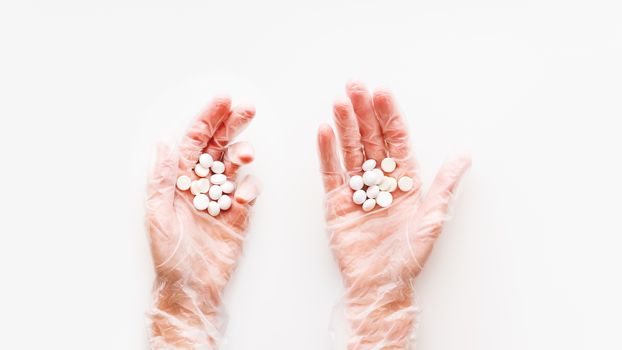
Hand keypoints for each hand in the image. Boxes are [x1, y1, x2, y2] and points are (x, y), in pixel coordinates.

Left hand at [146, 96, 258, 348]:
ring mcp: (221, 198)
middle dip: (232, 125)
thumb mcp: (157, 212)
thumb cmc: (168, 252)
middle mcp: (201, 184)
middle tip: (248, 109)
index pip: (196, 141)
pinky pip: (247, 194)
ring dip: (241, 155)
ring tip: (245, 154)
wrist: (190, 286)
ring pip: (234, 166)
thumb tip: (164, 142)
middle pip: (218, 146)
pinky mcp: (239, 215)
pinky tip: (242, 196)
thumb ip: (163, 177)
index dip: (208, 119)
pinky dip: (248, 189)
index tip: (223, 101)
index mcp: (179, 179)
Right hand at [317, 82, 470, 348]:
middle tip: (355, 85)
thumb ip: (445, 184)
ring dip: (344, 125)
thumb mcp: (433, 218)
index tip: (382, 92)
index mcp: (403, 180)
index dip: (389, 116)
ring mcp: (356, 190)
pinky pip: (331, 173)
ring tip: (339, 101)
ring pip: (350, 150)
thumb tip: (465, 154)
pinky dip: (327, 152)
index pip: (395, 140)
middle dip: (363, 112)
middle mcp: (379, 180)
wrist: (380, 285)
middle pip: (370, 139)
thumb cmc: (408, 256)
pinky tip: (325, 130)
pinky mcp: (336, 202)